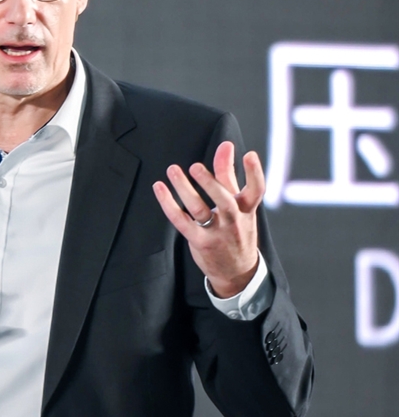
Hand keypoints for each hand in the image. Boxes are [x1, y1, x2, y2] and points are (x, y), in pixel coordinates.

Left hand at [152, 141, 264, 297]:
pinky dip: (169, 204)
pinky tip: (160, 188)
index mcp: (247, 209)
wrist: (237, 271)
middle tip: (195, 166)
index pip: (256, 190)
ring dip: (184, 189)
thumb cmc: (236, 230)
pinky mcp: (200, 241)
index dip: (254, 172)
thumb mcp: (239, 204)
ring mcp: (217, 232)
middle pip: (224, 200)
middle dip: (210, 182)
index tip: (248, 155)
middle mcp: (234, 220)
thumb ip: (229, 174)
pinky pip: (181, 221)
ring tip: (173, 170)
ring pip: (199, 209)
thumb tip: (226, 145)